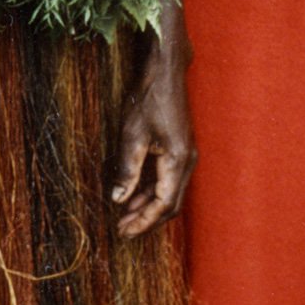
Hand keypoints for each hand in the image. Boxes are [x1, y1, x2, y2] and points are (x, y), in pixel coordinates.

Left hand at [108, 30, 195, 238]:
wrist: (166, 72)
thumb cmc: (149, 98)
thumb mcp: (132, 133)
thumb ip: (127, 168)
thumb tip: (118, 199)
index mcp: (178, 160)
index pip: (162, 204)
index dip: (143, 221)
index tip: (124, 232)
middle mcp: (186, 162)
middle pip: (169, 204)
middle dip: (146, 219)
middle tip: (122, 230)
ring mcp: (184, 156)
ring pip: (167, 192)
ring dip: (147, 206)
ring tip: (123, 216)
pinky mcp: (178, 150)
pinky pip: (166, 179)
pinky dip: (150, 191)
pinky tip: (132, 195)